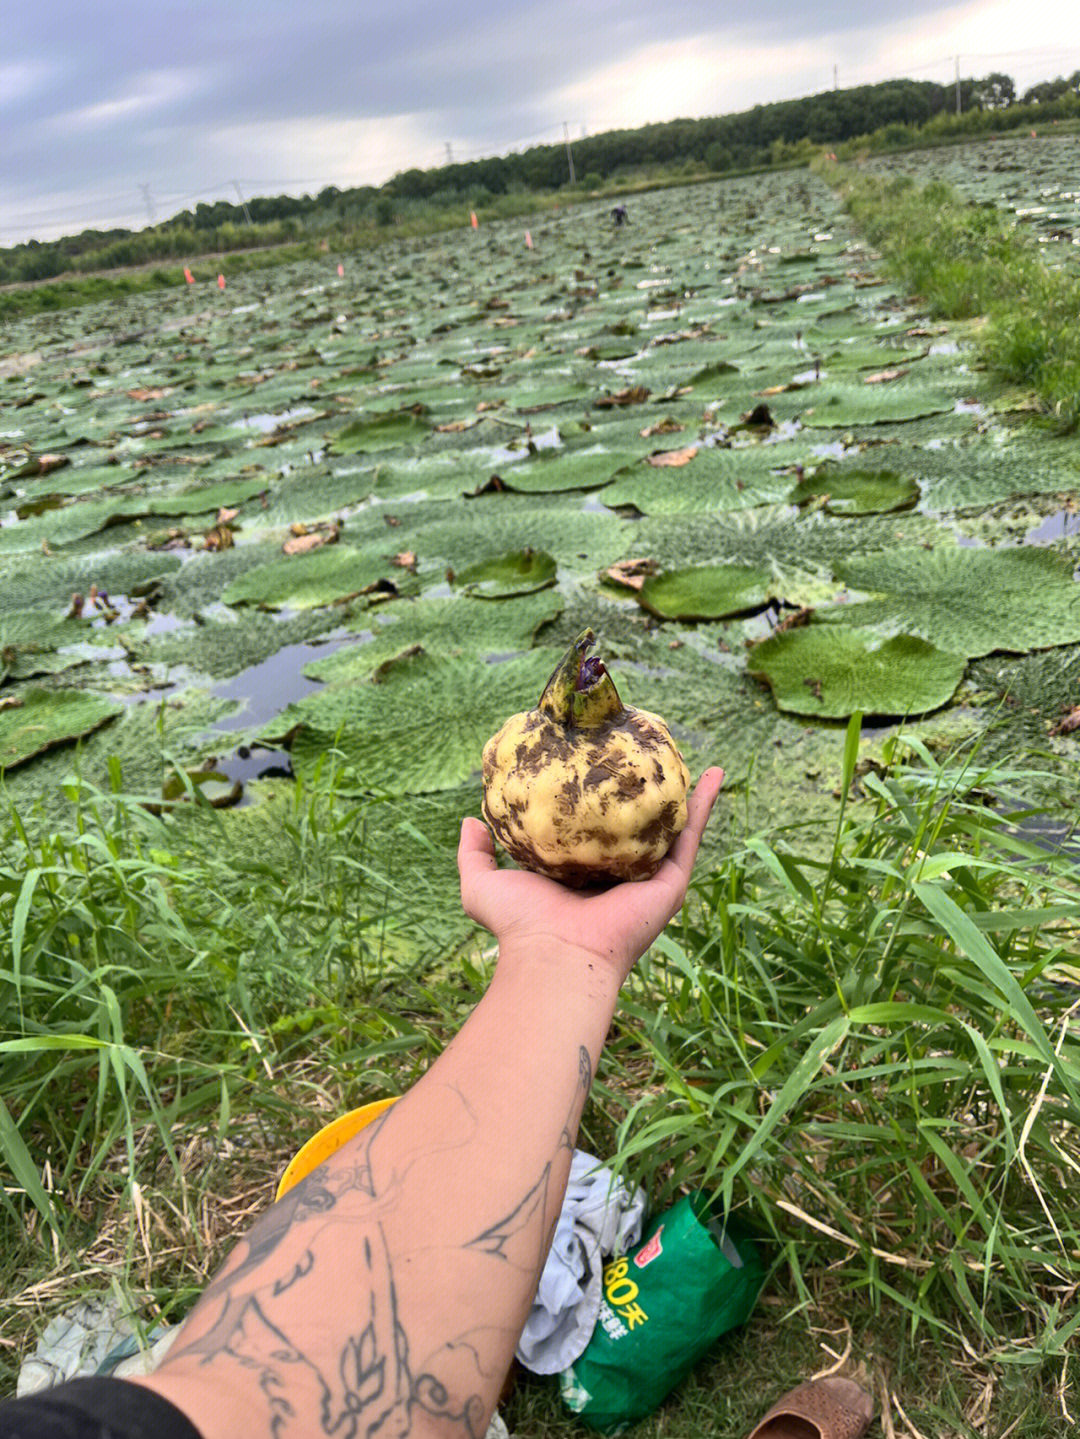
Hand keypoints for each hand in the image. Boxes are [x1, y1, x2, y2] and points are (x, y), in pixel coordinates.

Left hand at [458, 767, 722, 981]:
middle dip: (642, 796)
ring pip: (670, 827)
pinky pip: (691, 836)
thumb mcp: (483, 884)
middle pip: (636, 827)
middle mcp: (618, 877)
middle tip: (646, 757)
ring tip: (688, 758)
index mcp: (581, 876)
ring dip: (684, 794)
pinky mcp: (670, 883)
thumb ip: (475, 853)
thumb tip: (470, 821)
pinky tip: (715, 775)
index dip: (597, 803)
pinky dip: (705, 805)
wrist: (555, 955)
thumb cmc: (520, 926)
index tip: (598, 768)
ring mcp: (648, 879)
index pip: (594, 832)